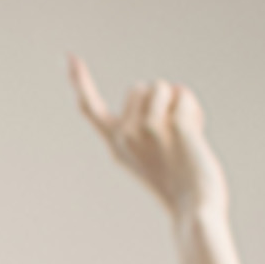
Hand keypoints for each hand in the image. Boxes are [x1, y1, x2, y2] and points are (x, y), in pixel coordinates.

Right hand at [69, 56, 228, 224]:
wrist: (194, 206)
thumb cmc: (178, 182)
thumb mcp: (151, 154)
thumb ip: (146, 126)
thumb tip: (153, 93)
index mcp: (115, 145)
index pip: (91, 108)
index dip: (81, 81)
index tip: (70, 57)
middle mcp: (123, 136)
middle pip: (140, 87)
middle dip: (159, 99)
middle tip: (170, 135)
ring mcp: (145, 130)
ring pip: (162, 86)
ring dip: (177, 102)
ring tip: (182, 135)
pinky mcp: (168, 125)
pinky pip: (183, 96)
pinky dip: (193, 110)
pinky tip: (194, 136)